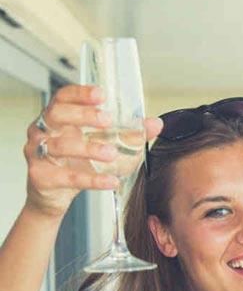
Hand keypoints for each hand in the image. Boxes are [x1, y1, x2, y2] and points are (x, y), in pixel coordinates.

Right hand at [24, 85, 162, 218]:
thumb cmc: (78, 164)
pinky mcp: (41, 177)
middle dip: (83, 115)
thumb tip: (156, 124)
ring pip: (60, 146)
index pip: (63, 97)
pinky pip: (67, 177)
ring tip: (111, 153)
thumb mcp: (106, 146)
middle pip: (57, 114)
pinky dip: (91, 179)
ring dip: (88, 148)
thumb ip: (130, 134)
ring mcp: (38, 153)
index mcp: (58, 118)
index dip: (80, 93)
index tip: (101, 95)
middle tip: (107, 120)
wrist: (56, 196)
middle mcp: (42, 131)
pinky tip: (111, 181)